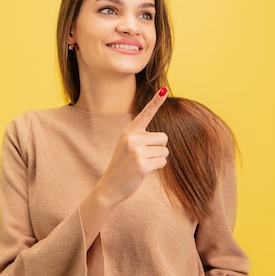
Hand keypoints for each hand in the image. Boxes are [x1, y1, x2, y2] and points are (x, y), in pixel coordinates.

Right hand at [97, 88, 168, 203]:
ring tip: (142, 164)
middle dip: (158, 148)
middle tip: (142, 157)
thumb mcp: (127, 146)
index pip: (146, 114)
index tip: (164, 90)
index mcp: (129, 131)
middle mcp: (132, 138)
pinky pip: (162, 162)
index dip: (156, 102)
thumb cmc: (122, 166)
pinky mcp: (142, 165)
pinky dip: (157, 168)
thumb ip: (141, 138)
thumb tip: (162, 138)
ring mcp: (137, 151)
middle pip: (163, 137)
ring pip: (165, 151)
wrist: (110, 186)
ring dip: (158, 159)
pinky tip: (143, 171)